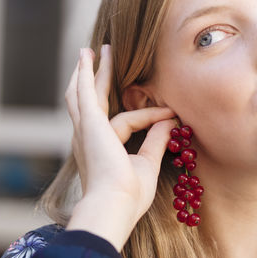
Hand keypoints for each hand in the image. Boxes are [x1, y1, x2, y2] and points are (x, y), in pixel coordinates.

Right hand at [64, 45, 174, 250]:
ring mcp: (84, 130)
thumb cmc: (129, 196)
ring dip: (89, 71)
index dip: (150, 116)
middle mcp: (86, 138)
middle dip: (96, 78)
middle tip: (97, 56)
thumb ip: (156, 141)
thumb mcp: (147, 164)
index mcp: (98, 149)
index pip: (124, 122)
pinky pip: (85, 92)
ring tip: (93, 52)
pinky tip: (88, 58)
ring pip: (83, 93)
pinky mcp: (89, 123)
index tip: (172, 114)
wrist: (114, 205)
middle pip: (89, 100)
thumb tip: (171, 122)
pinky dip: (86, 74)